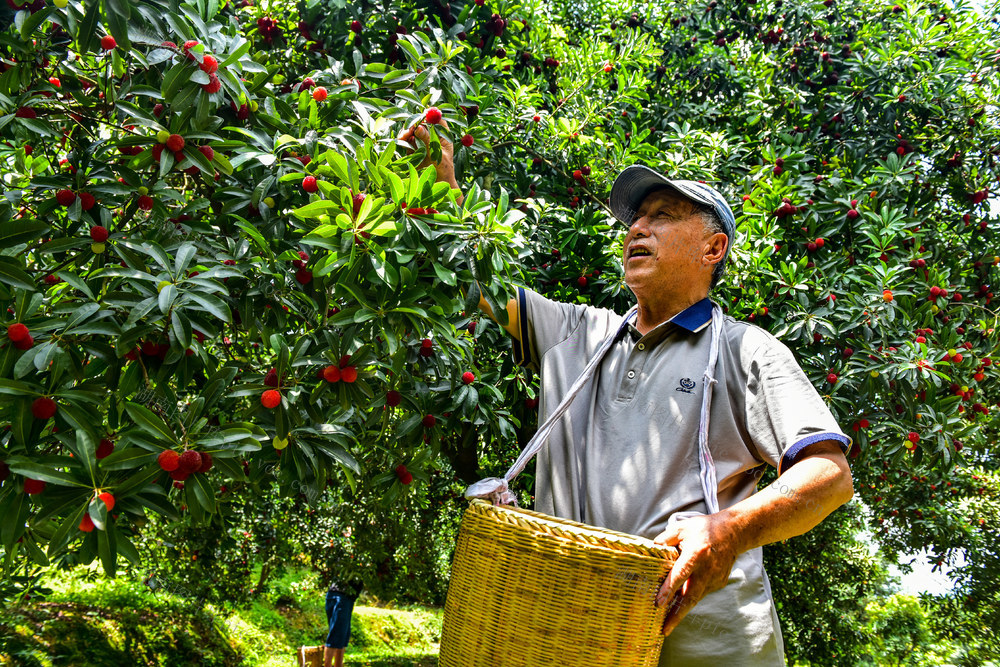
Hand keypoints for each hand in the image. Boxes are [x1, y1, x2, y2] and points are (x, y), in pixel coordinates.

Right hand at [397, 120, 458, 190]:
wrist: (437, 183)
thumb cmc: (443, 169)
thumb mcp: (437, 154)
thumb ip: (428, 140)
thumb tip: (418, 127)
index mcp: (443, 135)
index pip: (437, 120)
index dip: (431, 115)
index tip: (423, 114)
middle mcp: (432, 136)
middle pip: (422, 123)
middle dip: (414, 123)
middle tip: (408, 129)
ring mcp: (422, 142)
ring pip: (412, 131)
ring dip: (406, 132)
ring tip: (403, 137)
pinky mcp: (414, 148)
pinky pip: (407, 141)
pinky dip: (403, 140)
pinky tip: (402, 142)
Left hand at [652, 513, 739, 635]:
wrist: (733, 532)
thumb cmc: (704, 529)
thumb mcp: (681, 528)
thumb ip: (664, 540)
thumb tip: (650, 550)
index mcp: (696, 554)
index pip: (680, 575)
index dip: (669, 590)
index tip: (659, 603)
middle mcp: (707, 570)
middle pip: (690, 597)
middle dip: (677, 616)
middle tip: (664, 630)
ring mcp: (715, 578)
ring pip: (695, 597)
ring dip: (682, 609)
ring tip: (667, 621)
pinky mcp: (719, 583)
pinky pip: (702, 592)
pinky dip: (691, 596)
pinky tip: (681, 599)